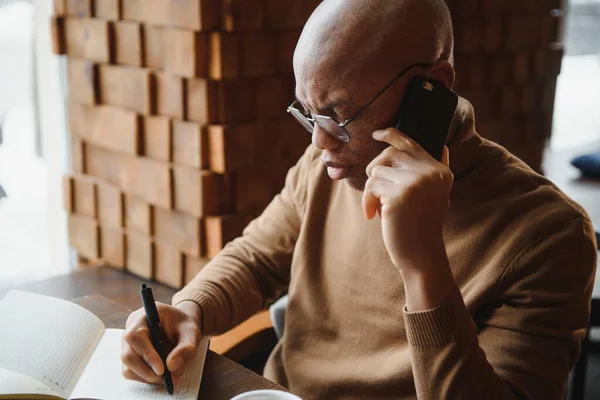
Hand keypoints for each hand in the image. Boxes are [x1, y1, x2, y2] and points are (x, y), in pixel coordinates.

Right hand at [121, 301, 201, 384]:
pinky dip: (146, 378)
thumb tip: (171, 366)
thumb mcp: (191, 332)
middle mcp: (130, 329)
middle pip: (128, 355)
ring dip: (148, 377)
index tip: (162, 370)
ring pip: (128, 367)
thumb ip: (186, 347)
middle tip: (167, 379)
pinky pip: (132, 373)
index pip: (135, 337)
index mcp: (143, 316)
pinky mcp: (130, 357)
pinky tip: (161, 376)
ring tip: (169, 377)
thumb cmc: (184, 326)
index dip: (147, 355)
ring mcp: (127, 344)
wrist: (181, 326)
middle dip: (148, 371)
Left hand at [362, 128, 455, 309]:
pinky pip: (371, 187)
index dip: (391, 135)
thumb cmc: (423, 226)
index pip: (410, 143)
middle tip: (374, 191)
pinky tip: (374, 216)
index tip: (377, 134)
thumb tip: (442, 145)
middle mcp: (430, 172)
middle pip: (388, 154)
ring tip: (378, 208)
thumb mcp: (438, 195)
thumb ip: (436, 170)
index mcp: (439, 170)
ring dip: (371, 190)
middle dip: (375, 170)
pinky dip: (367, 202)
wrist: (422, 256)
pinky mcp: (399, 195)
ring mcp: (415, 182)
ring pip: (376, 171)